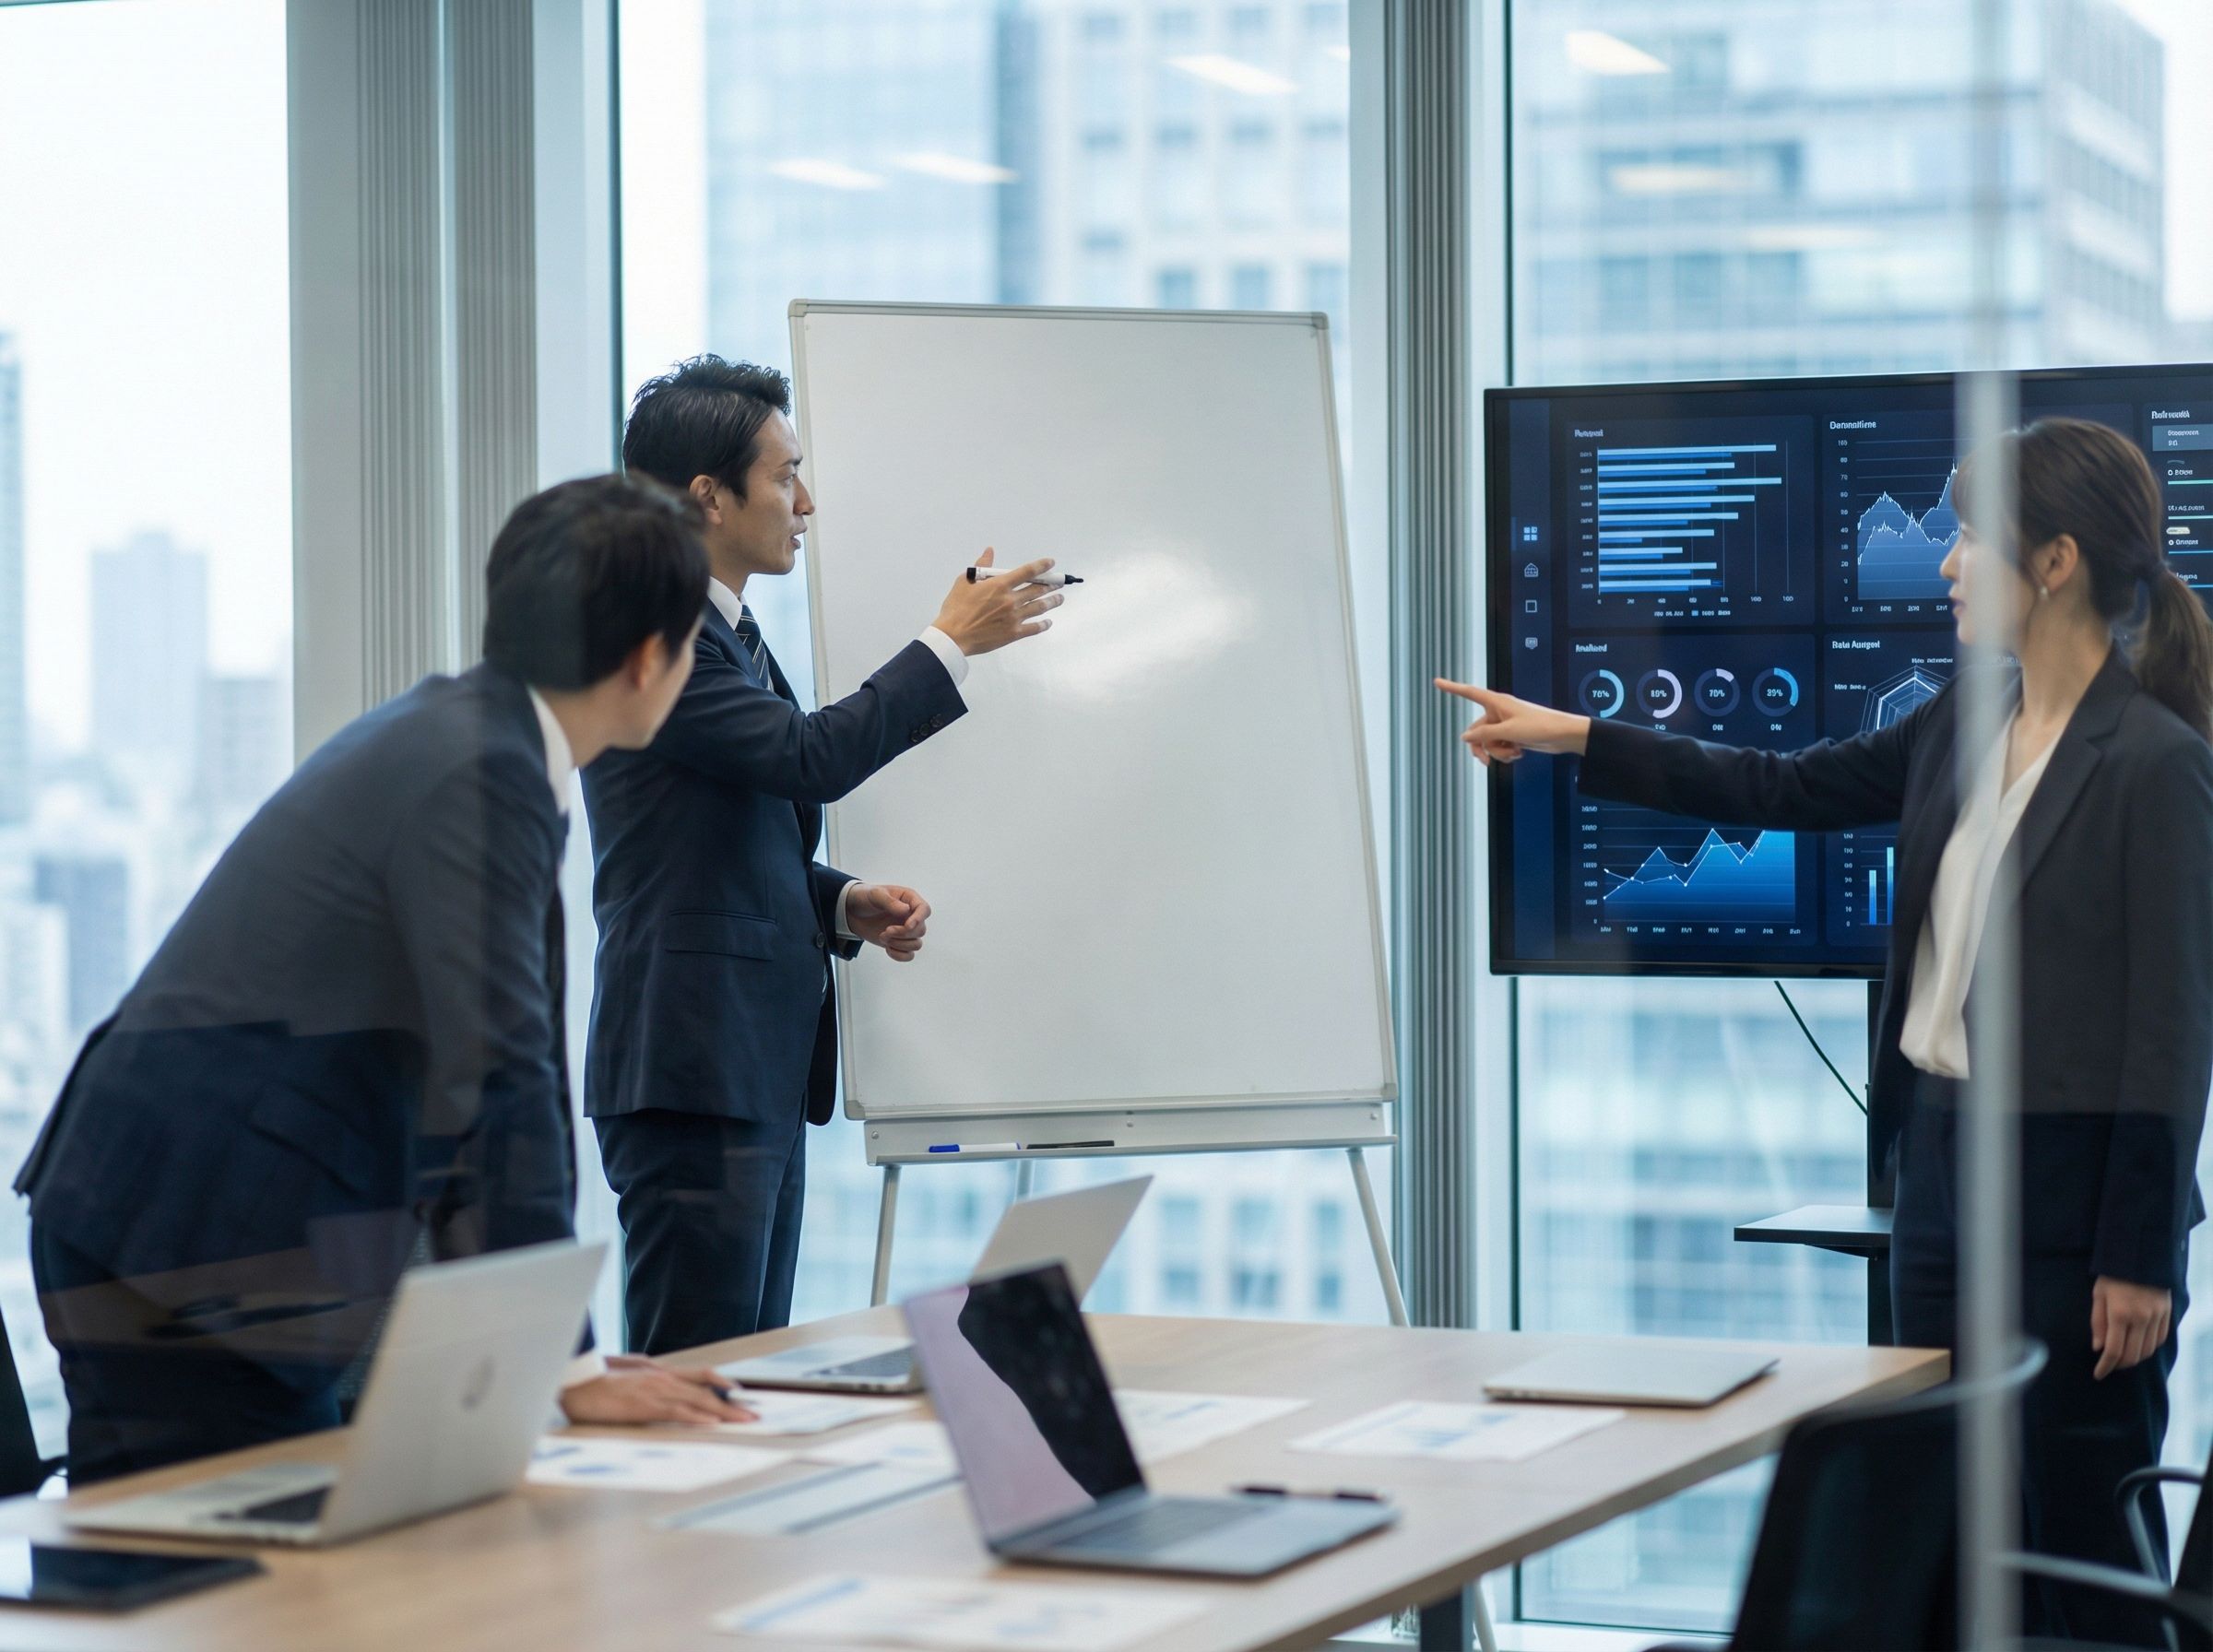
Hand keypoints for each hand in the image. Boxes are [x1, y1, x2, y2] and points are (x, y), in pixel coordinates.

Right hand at [559, 1356, 757, 1425]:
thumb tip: (660, 1373)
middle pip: (707, 1391)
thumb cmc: (598, 1378)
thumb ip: (648, 1372)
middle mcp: (664, 1379)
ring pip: (697, 1401)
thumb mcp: (629, 1370)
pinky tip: (711, 1422)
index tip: (741, 1393)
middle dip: (733, 1404)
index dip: (724, 1382)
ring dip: (724, 1412)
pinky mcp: (643, 1407)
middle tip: (754, 1415)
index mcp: (661, 1372)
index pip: (702, 1374)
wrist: (575, 1382)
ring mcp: (655, 1391)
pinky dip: (695, 1416)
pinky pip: (675, 1412)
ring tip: (744, 1420)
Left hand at [846, 883, 930, 961]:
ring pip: (916, 944)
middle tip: (885, 931)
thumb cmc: (866, 898)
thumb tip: (906, 910)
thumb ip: (890, 902)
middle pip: (921, 930)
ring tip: (883, 937)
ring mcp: (906, 930)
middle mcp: (911, 915)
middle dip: (902, 934)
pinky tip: (887, 948)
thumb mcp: (875, 895)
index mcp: (909, 900)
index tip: (907, 926)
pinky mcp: (899, 943)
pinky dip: (899, 955)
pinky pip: (909, 955)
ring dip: (899, 944)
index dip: (919, 919)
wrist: (853, 912)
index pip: (924, 909)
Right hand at [931, 547, 1062, 655]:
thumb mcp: (965, 582)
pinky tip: (1048, 622)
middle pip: (1037, 590)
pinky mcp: (1013, 634)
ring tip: (1060, 598)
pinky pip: (1034, 628)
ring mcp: (1014, 618)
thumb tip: (989, 551)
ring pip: (1039, 607)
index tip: (1051, 563)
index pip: (1027, 572)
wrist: (954, 636)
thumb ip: (981, 566)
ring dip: (1052, 602)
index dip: (1042, 566)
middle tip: (1059, 582)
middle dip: (1051, 585)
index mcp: (1000, 585)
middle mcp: (1011, 600)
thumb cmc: (956, 608)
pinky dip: (1043, 624)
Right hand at [1434, 679, 1591, 765]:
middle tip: (1486, 762)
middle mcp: (1498, 712)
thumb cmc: (1539, 726)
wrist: (1562, 735)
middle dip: (1482, 747)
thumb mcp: (1508, 732)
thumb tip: (1464, 738)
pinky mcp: (1513, 735)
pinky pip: (1499, 746)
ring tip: (1514, 753)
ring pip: (1488, 742)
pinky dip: (1506, 753)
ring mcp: (1505, 724)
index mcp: (1496, 703)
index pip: (1469, 693)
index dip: (1451, 688)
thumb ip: (1484, 735)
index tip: (1436, 681)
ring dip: (1498, 752)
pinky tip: (1519, 753)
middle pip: (1476, 731)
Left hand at [2091, 1277, 2172, 1379]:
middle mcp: (2141, 1319)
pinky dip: (2149, 1348)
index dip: (2105, 1366)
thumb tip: (2099, 1348)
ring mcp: (2157, 1318)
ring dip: (2135, 1358)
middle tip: (2109, 1366)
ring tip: (2122, 1358)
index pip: (2113, 1350)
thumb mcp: (2098, 1295)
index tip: (2098, 1375)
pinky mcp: (2167, 1314)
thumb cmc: (2112, 1275)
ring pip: (2148, 1351)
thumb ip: (2098, 1323)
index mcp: (2120, 1314)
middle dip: (2119, 1365)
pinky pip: (2159, 1340)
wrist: (2141, 1256)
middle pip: (2133, 1355)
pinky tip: (2139, 1347)